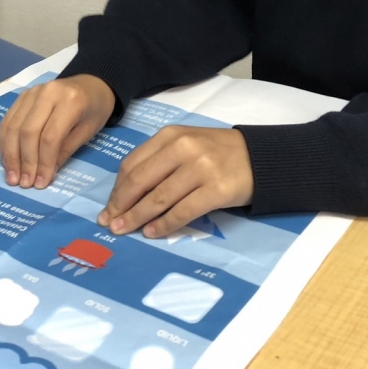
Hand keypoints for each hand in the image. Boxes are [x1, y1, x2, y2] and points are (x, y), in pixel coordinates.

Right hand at [0, 75, 115, 189]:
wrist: (91, 84)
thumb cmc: (94, 110)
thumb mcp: (87, 132)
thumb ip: (65, 151)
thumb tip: (44, 175)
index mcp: (70, 101)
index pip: (50, 137)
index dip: (43, 162)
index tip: (41, 183)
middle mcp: (47, 93)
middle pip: (28, 131)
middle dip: (25, 161)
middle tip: (24, 183)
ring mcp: (31, 92)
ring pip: (13, 126)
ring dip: (10, 155)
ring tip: (12, 177)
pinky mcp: (22, 96)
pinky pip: (8, 120)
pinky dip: (5, 142)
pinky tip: (8, 160)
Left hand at [97, 126, 252, 237]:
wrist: (259, 158)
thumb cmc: (217, 153)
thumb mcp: (186, 145)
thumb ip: (159, 161)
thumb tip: (126, 193)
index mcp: (171, 136)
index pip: (133, 164)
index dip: (117, 189)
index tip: (108, 207)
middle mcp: (183, 148)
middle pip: (141, 181)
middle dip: (121, 205)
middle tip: (109, 223)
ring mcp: (200, 168)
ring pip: (159, 198)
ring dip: (137, 217)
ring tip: (124, 230)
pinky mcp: (216, 190)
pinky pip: (183, 211)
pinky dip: (164, 225)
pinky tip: (152, 233)